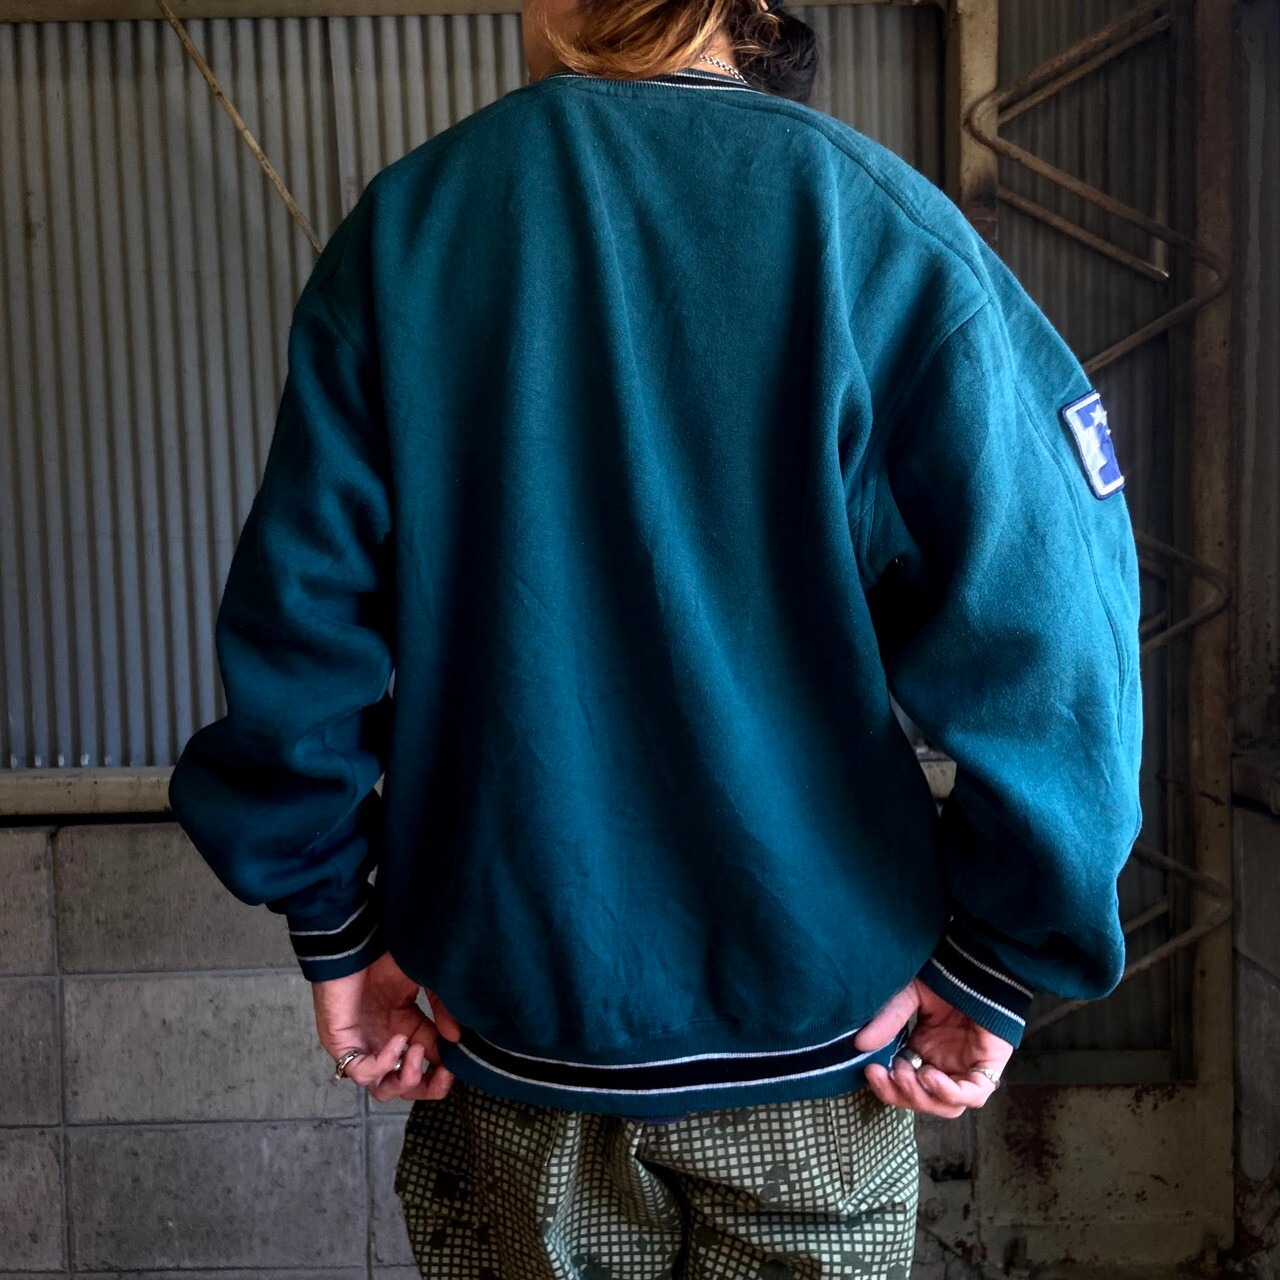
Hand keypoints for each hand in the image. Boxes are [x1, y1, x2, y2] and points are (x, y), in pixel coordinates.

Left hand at [312, 951, 462, 1103]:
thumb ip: (442, 1011)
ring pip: (381, 1087)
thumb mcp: (426, 982)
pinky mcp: (342, 1043)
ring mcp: (362, 1045)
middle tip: (444, 1074)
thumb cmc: (387, 955)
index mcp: (403, 1027)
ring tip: (417, 1054)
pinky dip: (383, 1064)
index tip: (461, 1059)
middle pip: (403, 1085)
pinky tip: (398, 1040)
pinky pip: (360, 1072)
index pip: (426, 1061)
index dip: (444, 1067)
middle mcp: (382, 1041)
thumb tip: (456, 1040)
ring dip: (405, 1080)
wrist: (356, 940)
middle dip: (427, 1086)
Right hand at [852, 978, 1012, 1118]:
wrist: (979, 967)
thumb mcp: (908, 996)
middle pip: (923, 1099)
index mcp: (925, 1052)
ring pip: (946, 1105)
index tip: (870, 1070)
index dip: (887, 1086)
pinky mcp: (989, 1067)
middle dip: (900, 1094)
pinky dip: (949, 1092)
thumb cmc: (946, 979)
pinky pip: (973, 1095)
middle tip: (885, 1075)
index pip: (904, 1084)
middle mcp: (946, 1065)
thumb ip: (888, 1020)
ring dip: (921, 1097)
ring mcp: (967, 1068)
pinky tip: (931, 1077)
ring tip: (905, 1075)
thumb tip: (860, 1044)